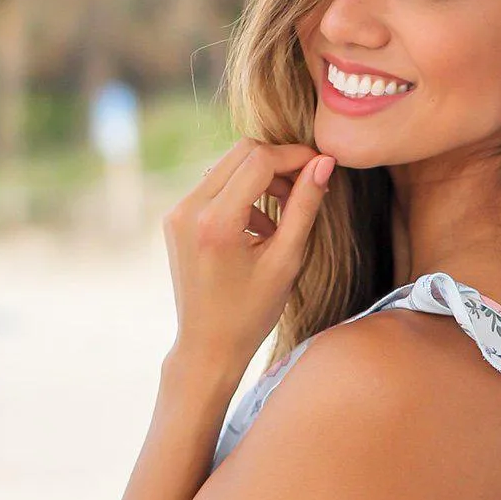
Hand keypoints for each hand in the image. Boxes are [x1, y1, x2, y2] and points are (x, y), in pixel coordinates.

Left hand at [161, 139, 335, 387]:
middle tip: (305, 186)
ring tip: (285, 213)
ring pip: (228, 166)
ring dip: (261, 178)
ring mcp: (178, 212)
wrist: (208, 346)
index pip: (259, 160)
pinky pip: (214, 186)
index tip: (320, 166)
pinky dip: (242, 193)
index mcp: (216, 222)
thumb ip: (305, 207)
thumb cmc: (251, 313)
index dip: (295, 156)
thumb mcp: (286, 261)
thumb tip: (324, 163)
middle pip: (242, 153)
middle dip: (278, 163)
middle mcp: (189, 209)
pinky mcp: (176, 218)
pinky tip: (260, 227)